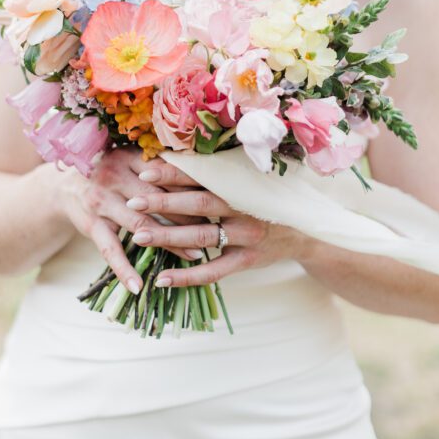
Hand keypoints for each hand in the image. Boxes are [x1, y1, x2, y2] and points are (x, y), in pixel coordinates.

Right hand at [57, 147, 208, 292]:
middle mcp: (114, 177)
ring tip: (195, 256)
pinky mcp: (90, 225)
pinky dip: (124, 270)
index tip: (217, 198)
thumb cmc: (110, 173)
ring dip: (170, 242)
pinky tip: (139, 286)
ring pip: (141, 225)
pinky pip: (110, 250)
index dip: (192, 186)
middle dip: (188, 215)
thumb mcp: (129, 161)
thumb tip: (204, 175)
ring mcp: (101, 202)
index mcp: (128, 157)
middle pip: (158, 199)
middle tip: (216, 229)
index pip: (166, 173)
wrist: (64, 186)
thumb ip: (158, 166)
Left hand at [124, 159, 310, 287]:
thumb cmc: (266, 201)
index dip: (174, 173)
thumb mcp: (249, 183)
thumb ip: (220, 175)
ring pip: (201, 237)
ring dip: (168, 237)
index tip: (145, 170)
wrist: (305, 232)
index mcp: (240, 184)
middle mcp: (243, 208)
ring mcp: (246, 236)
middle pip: (198, 204)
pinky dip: (187, 276)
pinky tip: (162, 278)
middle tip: (133, 201)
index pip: (201, 176)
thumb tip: (176, 160)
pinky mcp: (246, 261)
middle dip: (163, 203)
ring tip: (138, 235)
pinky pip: (213, 271)